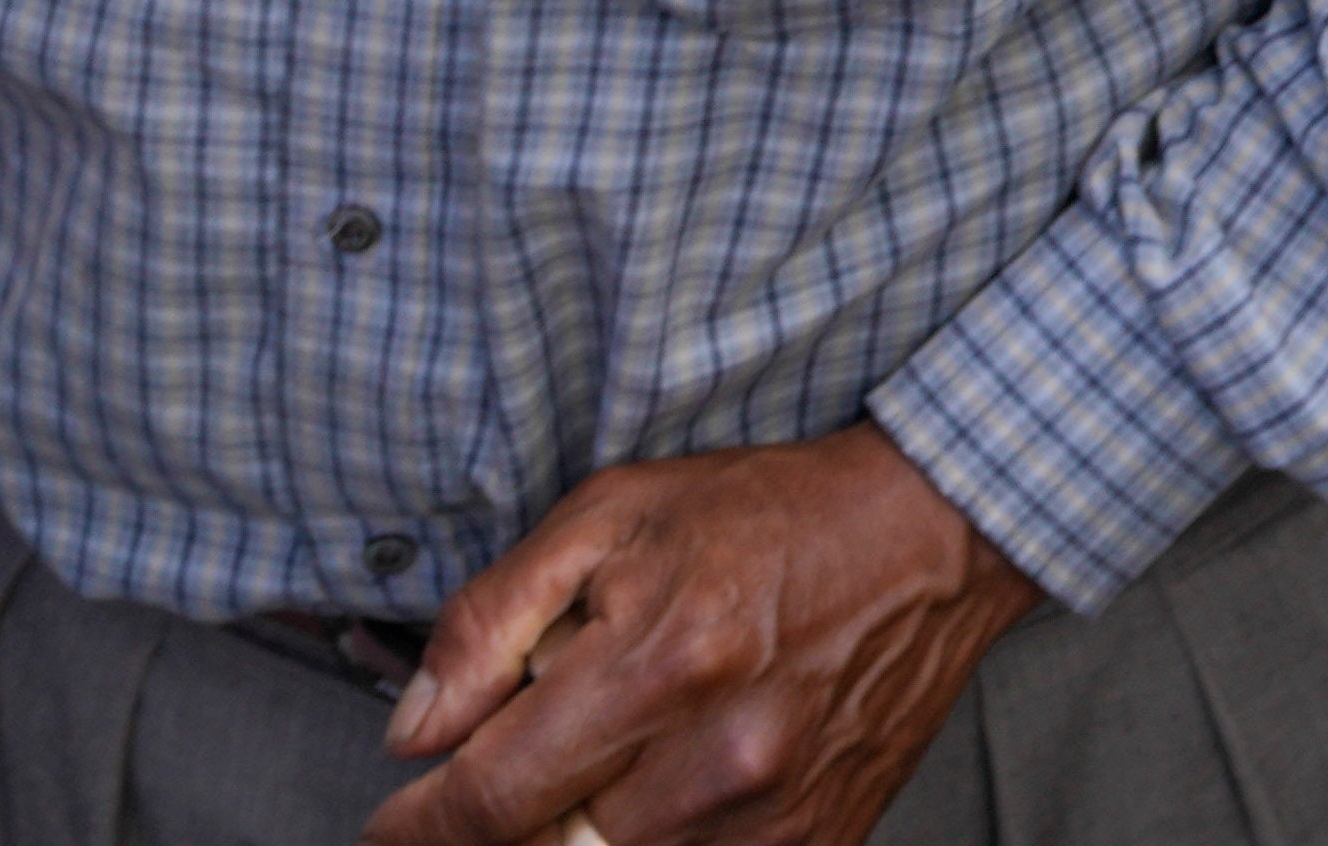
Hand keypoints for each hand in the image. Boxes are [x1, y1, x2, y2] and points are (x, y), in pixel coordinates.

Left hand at [364, 422, 1035, 845]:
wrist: (932, 534)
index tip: (395, 817)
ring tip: (591, 766)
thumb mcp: (612, 515)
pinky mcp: (812, 843)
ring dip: (573, 834)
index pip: (489, 801)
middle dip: (495, 827)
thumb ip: (493, 619)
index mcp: (662, 666)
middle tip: (496, 781)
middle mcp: (720, 760)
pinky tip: (654, 791)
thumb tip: (415, 729)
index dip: (414, 824)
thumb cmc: (771, 515)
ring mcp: (772, 817)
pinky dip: (649, 843)